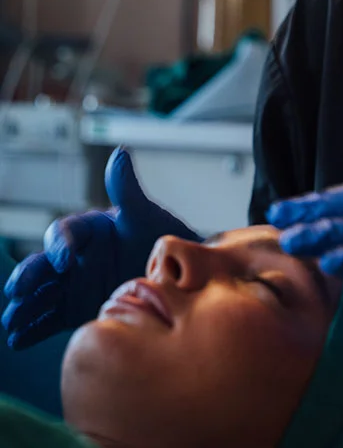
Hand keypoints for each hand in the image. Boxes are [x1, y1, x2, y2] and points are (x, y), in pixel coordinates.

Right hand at [3, 147, 200, 348]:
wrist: (177, 276)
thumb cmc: (160, 237)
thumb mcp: (146, 214)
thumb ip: (128, 190)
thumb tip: (119, 152)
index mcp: (89, 230)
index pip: (66, 233)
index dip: (60, 244)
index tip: (64, 260)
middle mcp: (75, 256)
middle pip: (43, 264)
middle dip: (28, 276)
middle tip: (17, 290)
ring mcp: (73, 284)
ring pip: (40, 293)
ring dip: (23, 306)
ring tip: (10, 322)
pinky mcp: (75, 309)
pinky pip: (48, 319)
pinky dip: (32, 328)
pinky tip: (19, 339)